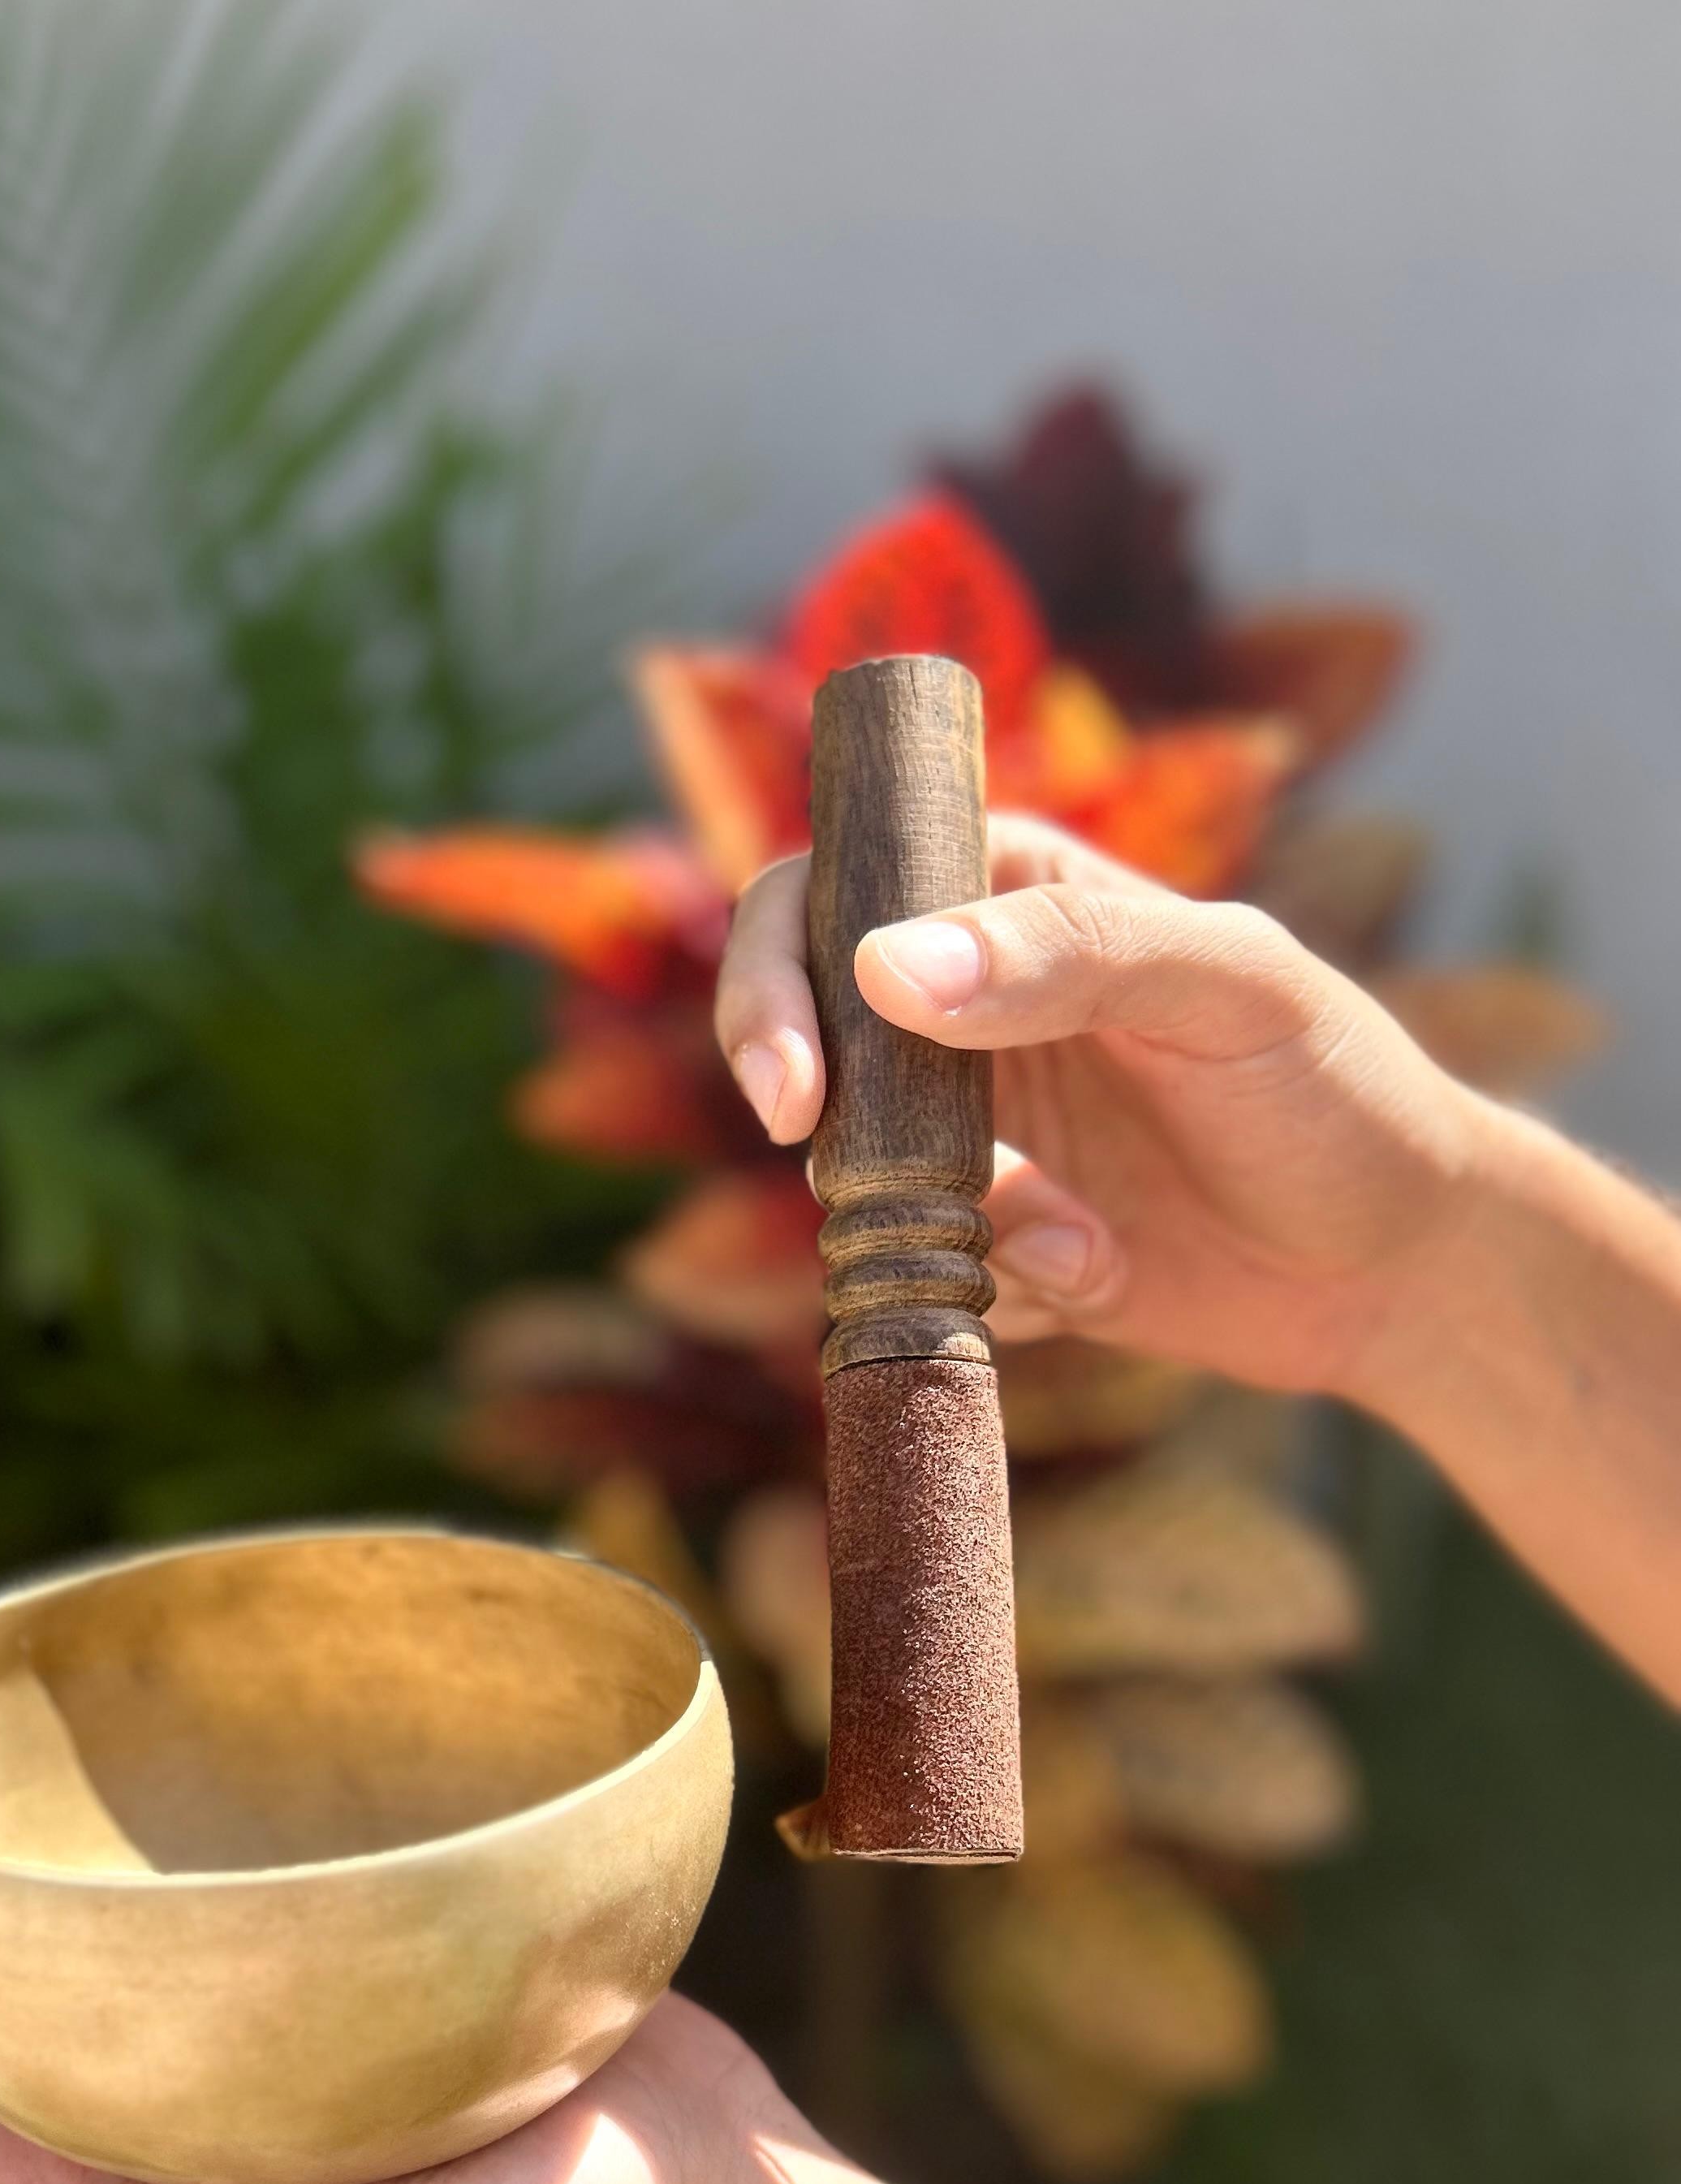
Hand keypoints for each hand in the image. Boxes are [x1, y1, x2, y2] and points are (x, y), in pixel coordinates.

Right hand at [713, 812, 1488, 1402]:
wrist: (1404, 1269)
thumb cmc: (1340, 1091)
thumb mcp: (1233, 987)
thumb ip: (1072, 958)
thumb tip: (884, 970)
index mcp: (1011, 901)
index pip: (830, 893)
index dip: (778, 976)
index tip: (796, 1084)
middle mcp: (969, 1009)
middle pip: (806, 1038)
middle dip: (817, 1117)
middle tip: (851, 1182)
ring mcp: (974, 1131)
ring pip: (859, 1179)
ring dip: (956, 1227)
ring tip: (1093, 1243)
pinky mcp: (990, 1240)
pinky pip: (924, 1275)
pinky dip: (1007, 1290)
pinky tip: (1109, 1276)